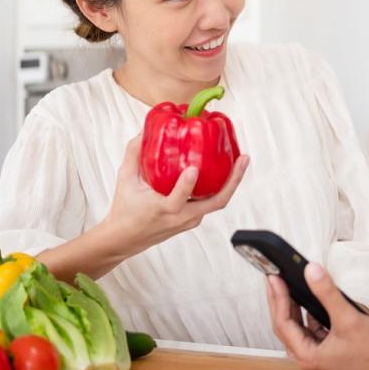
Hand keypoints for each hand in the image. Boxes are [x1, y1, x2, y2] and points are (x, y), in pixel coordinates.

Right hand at [101, 134, 249, 254]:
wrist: (125, 238)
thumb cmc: (125, 211)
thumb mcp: (125, 180)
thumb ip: (134, 154)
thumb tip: (143, 131)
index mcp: (163, 210)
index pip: (178, 200)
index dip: (186, 186)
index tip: (192, 169)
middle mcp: (182, 217)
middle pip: (216, 202)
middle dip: (233, 181)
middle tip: (243, 159)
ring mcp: (191, 220)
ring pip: (217, 202)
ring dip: (231, 183)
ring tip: (240, 160)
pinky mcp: (194, 219)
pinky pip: (211, 202)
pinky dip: (220, 187)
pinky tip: (225, 170)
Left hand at [266, 263, 368, 369]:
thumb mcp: (348, 318)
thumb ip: (328, 293)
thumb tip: (311, 272)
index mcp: (308, 355)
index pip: (283, 323)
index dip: (277, 298)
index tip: (274, 278)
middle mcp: (310, 356)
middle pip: (286, 324)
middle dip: (280, 300)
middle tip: (274, 278)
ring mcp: (319, 352)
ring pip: (297, 325)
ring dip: (292, 305)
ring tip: (287, 284)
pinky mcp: (329, 346)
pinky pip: (311, 326)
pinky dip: (307, 311)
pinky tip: (309, 297)